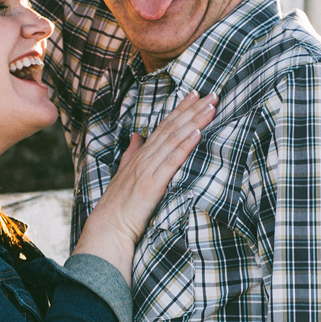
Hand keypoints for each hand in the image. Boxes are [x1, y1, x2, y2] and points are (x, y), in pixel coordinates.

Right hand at [71, 92, 215, 281]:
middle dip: (193, 109)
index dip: (180, 109)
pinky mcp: (153, 183)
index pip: (163, 127)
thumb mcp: (124, 174)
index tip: (195, 94)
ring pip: (174, 139)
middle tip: (212, 93)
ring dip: (194, 121)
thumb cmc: (118, 206)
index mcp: (140, 155)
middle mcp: (145, 157)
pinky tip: (198, 132)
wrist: (109, 228)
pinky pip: (172, 160)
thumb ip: (131, 153)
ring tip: (211, 106)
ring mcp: (149, 169)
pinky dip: (185, 145)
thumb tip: (136, 136)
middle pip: (172, 128)